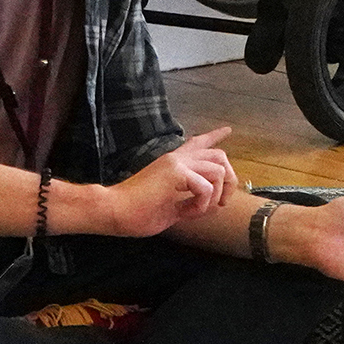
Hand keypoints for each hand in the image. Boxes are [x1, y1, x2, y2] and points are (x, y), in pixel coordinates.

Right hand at [105, 128, 237, 239]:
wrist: (114, 211)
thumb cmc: (136, 212)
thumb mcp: (170, 206)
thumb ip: (188, 200)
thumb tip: (209, 205)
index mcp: (173, 163)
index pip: (198, 143)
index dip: (214, 137)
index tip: (227, 130)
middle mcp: (176, 158)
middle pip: (219, 155)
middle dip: (230, 180)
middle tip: (223, 202)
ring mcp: (176, 163)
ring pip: (218, 171)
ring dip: (215, 196)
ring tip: (198, 210)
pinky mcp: (175, 173)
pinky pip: (206, 188)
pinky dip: (201, 206)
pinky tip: (185, 213)